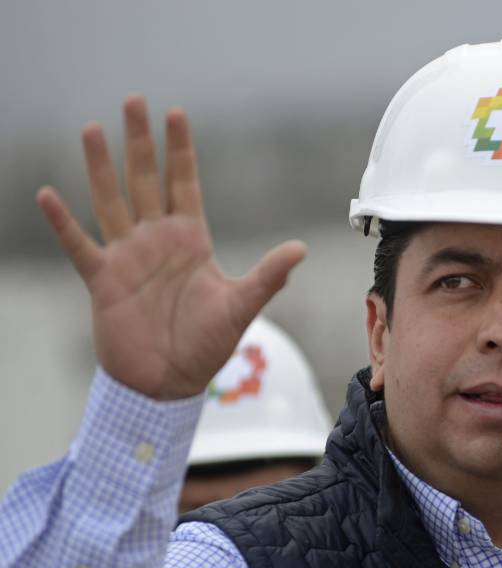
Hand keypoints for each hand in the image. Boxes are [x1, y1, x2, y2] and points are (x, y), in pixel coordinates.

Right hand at [36, 95, 305, 399]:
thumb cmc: (206, 346)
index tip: (176, 113)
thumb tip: (302, 249)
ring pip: (110, 200)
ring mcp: (127, 257)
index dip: (180, 149)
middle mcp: (156, 240)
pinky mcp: (102, 280)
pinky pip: (79, 245)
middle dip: (139, 142)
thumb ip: (268, 276)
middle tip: (134, 100)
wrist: (169, 383)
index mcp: (191, 239)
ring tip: (91, 129)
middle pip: (144, 179)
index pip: (184, 182)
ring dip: (100, 167)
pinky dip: (63, 223)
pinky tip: (47, 195)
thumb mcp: (241, 307)